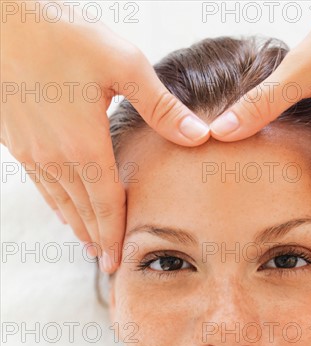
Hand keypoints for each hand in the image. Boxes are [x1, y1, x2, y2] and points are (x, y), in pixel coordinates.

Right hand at [1, 0, 209, 271]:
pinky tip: (62, 209)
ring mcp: (32, 150)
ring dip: (77, 225)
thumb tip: (200, 134)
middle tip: (107, 264)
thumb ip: (162, 106)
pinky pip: (41, 184)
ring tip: (89, 245)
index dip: (114, 234)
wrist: (1, 18)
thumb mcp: (123, 64)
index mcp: (85, 145)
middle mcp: (56, 156)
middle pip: (83, 209)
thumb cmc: (63, 34)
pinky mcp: (17, 140)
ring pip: (60, 201)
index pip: (106, 203)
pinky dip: (56, 203)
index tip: (117, 261)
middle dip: (97, 239)